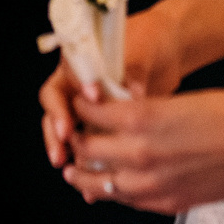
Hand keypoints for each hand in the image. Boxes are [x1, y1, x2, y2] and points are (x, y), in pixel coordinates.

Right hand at [40, 3, 190, 168]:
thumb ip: (133, 73)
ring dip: (67, 150)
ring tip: (69, 169)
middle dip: (56, 130)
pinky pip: (91, 144)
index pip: (64, 78)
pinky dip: (90, 162)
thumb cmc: (149, 40)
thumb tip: (134, 94)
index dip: (73, 92)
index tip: (93, 98)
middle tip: (63, 146)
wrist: (167, 49)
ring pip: (68, 131)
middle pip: (56, 109)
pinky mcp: (104, 123)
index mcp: (78, 61)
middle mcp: (78, 85)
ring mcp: (89, 106)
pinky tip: (92, 184)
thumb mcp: (140, 52)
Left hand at [64, 89, 223, 214]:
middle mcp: (140, 153)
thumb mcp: (177, 100)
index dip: (80, 106)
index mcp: (142, 119)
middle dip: (76, 140)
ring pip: (100, 183)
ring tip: (73, 168)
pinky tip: (108, 187)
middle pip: (88, 149)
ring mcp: (153, 183)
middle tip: (73, 133)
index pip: (90, 113)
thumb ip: (142, 110)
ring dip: (84, 173)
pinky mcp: (168, 203)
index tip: (78, 103)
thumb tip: (116, 113)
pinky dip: (112, 192)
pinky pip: (127, 200)